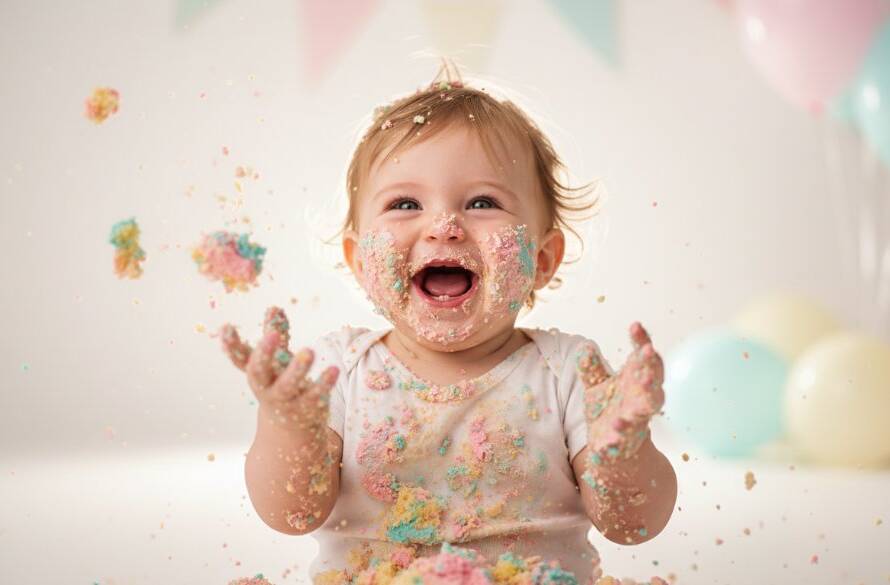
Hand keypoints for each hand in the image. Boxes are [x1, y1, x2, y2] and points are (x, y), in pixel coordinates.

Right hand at [219, 306, 338, 433]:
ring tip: (309, 350)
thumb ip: (276, 334)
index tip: (226, 327)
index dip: (231, 345)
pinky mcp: (306, 408)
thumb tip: (273, 307)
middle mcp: (266, 388)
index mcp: (257, 373)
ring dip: (297, 370)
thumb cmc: (281, 384)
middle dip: (264, 354)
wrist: (291, 428)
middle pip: (258, 373)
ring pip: (287, 387)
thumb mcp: (276, 361)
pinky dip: (324, 383)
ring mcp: (286, 400)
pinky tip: (334, 369)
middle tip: (272, 336)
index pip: (240, 359)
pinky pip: (315, 396)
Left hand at [577, 321, 664, 462]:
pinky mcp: (625, 440)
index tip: (635, 325)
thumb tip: (584, 348)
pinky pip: (625, 435)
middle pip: (652, 379)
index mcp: (635, 381)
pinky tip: (615, 425)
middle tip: (648, 350)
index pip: (643, 358)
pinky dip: (621, 431)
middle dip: (651, 365)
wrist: (611, 450)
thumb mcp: (596, 388)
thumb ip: (591, 369)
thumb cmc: (608, 412)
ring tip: (645, 383)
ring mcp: (636, 420)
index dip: (642, 341)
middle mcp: (641, 399)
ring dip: (646, 395)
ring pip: (646, 407)